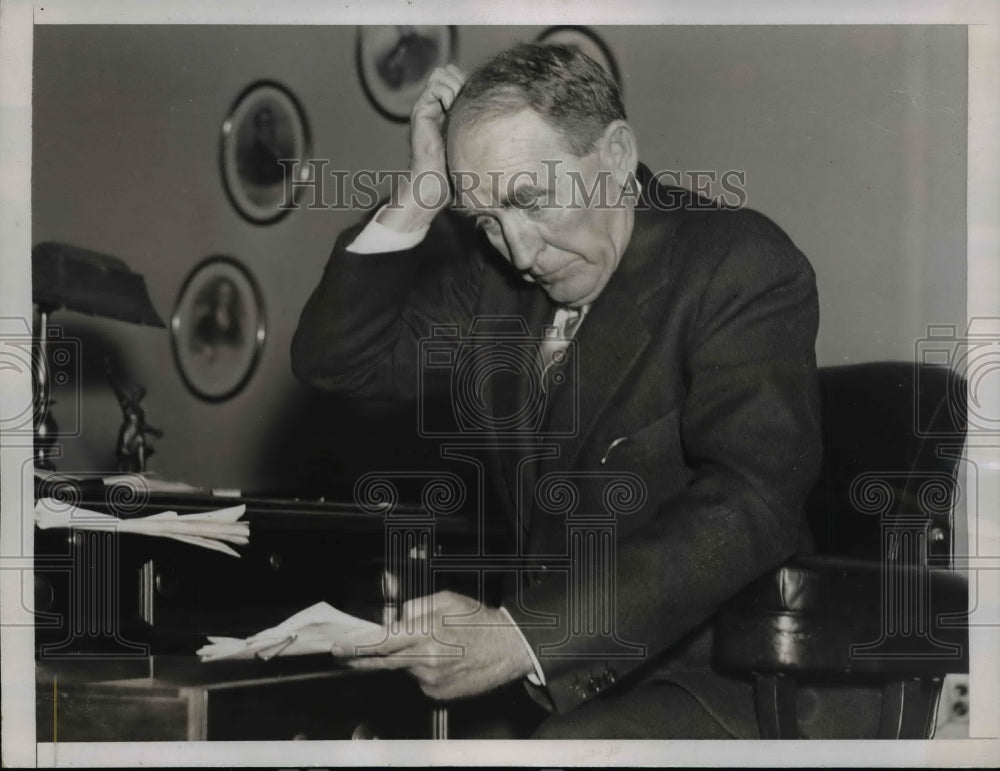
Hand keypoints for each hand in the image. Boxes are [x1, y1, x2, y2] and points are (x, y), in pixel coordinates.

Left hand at [331, 591, 534, 700]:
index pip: (381, 642)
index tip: (338, 649)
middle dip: (361, 660)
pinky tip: (444, 660)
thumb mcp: (446, 599)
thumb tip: (394, 616)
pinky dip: (424, 670)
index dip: (356, 648)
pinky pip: (420, 680)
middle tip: (346, 658)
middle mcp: (425, 659)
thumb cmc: (479, 620)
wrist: (507, 647)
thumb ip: (415, 607)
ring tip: (436, 646)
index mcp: (425, 632)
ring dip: (408, 659)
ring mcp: (431, 679)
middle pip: (383, 663)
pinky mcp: (439, 693)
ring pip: (405, 669)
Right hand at [377, 64, 465, 232]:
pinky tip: (452, 108)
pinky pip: (435, 85)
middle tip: (469, 101)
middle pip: (448, 71)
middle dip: (462, 79)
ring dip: (455, 84)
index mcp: (445, 109)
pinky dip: (447, 92)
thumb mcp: (474, 141)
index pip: (457, 77)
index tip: (479, 101)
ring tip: (460, 105)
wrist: (437, 183)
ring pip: (441, 74)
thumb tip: (506, 114)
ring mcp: (426, 106)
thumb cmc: (458, 170)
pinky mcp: (420, 111)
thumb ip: (480, 125)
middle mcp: (434, 105)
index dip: (468, 82)